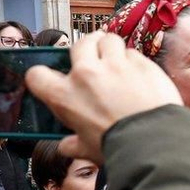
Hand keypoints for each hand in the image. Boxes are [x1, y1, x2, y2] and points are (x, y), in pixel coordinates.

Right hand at [24, 32, 181, 163]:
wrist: (152, 140)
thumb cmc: (117, 147)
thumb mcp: (87, 149)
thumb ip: (74, 145)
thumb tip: (66, 147)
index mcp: (65, 95)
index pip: (37, 74)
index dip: (43, 76)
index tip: (53, 79)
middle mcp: (86, 73)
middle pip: (79, 44)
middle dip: (87, 49)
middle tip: (95, 58)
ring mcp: (115, 64)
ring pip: (108, 40)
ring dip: (111, 48)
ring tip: (118, 61)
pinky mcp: (141, 63)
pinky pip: (133, 53)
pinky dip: (135, 61)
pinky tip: (140, 75)